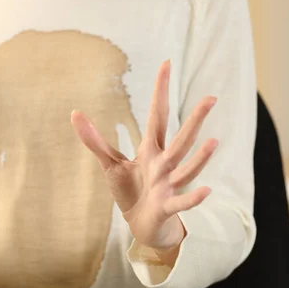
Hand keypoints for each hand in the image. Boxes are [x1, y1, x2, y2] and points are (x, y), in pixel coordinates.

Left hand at [71, 60, 217, 265]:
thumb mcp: (111, 163)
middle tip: (211, 98)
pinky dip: (193, 198)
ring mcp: (167, 185)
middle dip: (194, 120)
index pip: (157, 116)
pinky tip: (206, 191)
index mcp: (151, 150)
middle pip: (179, 139)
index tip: (166, 64)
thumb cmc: (131, 190)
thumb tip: (74, 113)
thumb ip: (95, 140)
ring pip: (186, 168)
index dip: (160, 92)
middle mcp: (164, 164)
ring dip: (200, 158)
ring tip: (214, 141)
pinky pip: (181, 202)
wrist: (141, 223)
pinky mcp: (166, 206)